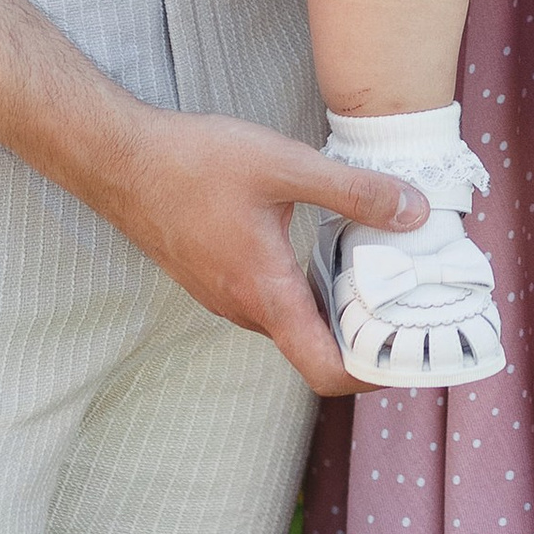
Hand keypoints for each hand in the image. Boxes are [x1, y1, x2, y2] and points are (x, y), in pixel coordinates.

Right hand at [97, 108, 423, 399]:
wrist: (119, 160)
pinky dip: (305, 292)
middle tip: (410, 304)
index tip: (407, 352)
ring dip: (334, 312)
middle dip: (364, 336)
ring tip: (377, 275)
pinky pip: (270, 303)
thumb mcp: (285, 166)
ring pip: (292, 324)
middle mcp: (244, 310)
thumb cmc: (192, 163)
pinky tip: (324, 253)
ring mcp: (225, 298)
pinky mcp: (215, 280)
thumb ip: (353, 190)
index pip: (325, 371)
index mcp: (266, 294)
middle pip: (315, 351)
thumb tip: (414, 211)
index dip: (372, 374)